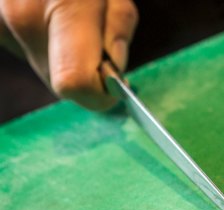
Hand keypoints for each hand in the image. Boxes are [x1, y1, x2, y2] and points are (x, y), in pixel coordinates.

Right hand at [0, 0, 137, 109]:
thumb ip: (117, 30)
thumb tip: (113, 73)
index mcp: (63, 8)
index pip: (75, 83)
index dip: (99, 93)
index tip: (112, 88)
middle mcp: (22, 18)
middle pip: (59, 81)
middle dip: (85, 72)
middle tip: (94, 40)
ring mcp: (0, 23)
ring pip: (44, 66)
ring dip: (64, 54)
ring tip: (67, 16)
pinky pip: (28, 50)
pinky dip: (46, 42)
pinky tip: (49, 15)